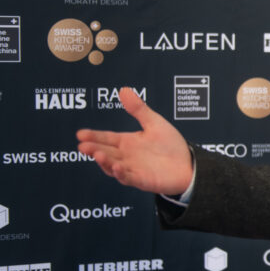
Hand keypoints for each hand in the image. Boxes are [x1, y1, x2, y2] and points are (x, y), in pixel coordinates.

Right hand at [76, 87, 192, 194]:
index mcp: (128, 142)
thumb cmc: (171, 145)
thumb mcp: (154, 123)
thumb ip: (139, 109)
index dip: (93, 136)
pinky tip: (117, 167)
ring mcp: (132, 169)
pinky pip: (128, 178)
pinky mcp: (142, 180)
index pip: (106, 138)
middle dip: (93, 149)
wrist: (189, 164)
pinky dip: (121, 173)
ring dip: (104, 161)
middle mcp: (127, 156)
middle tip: (82, 145)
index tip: (80, 134)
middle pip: (106, 152)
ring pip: (113, 166)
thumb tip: (124, 90)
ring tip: (97, 154)